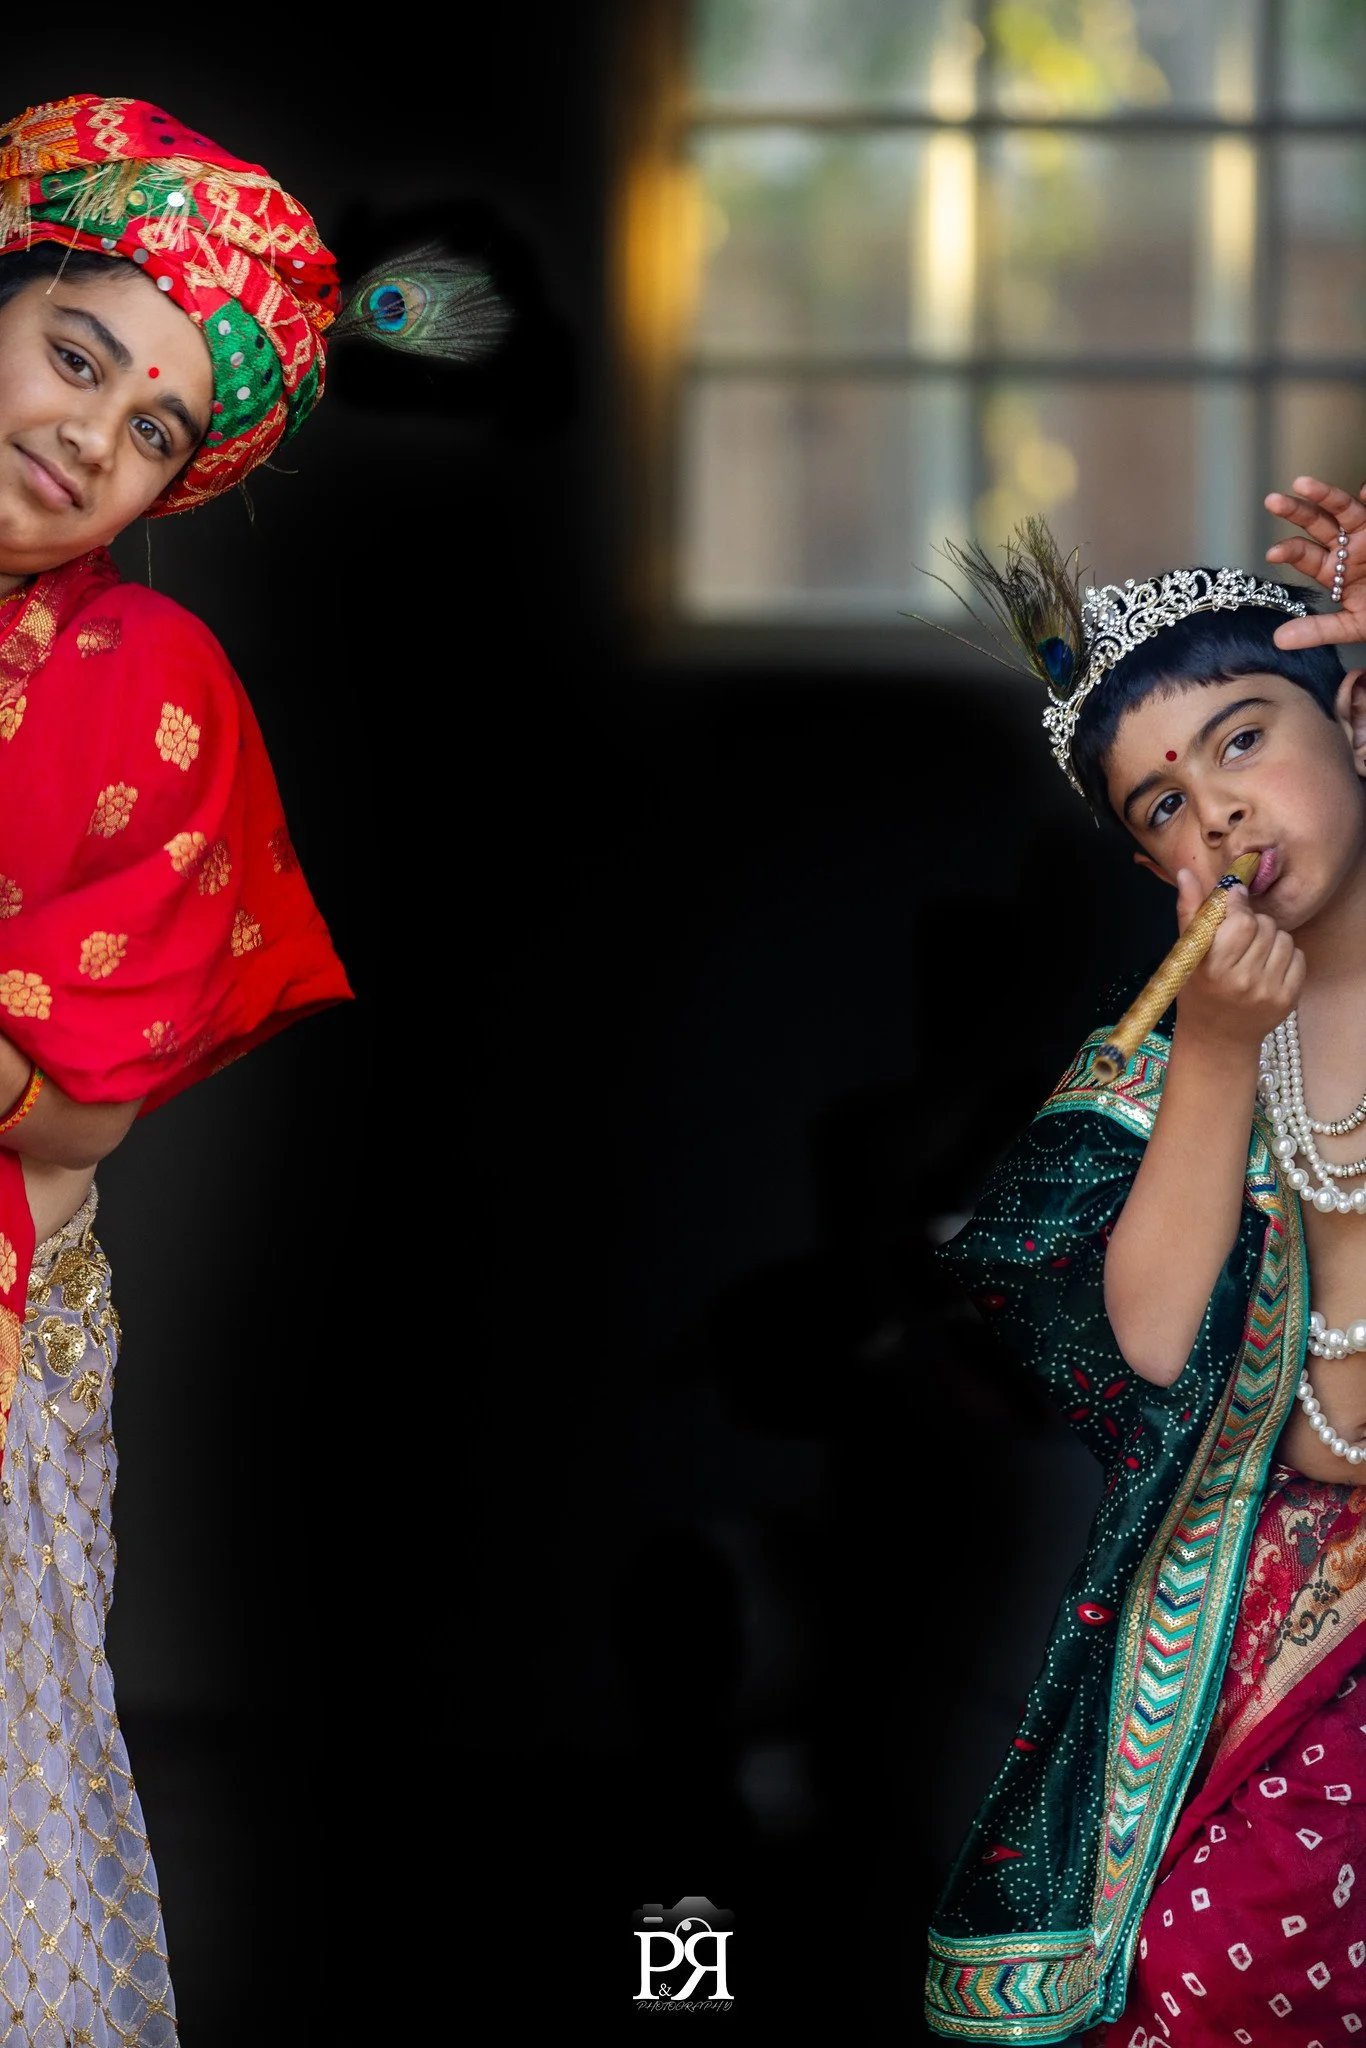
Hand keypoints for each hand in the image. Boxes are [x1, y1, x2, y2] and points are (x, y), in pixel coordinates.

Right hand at [1173, 869, 1304, 1050]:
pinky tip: (1268, 966)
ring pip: (1284, 938)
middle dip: (1253, 923)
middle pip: (1265, 926)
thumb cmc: (1197, 990)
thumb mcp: (1186, 954)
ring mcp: (1268, 992)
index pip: (1243, 920)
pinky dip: (1285, 956)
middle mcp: (1242, 981)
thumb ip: (1188, 911)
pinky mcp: (1288, 999)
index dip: (1239, 905)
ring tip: (1254, 952)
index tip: (1233, 902)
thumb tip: (1186, 872)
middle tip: (1240, 935)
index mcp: (1213, 967)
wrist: (1217, 1038)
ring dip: (1271, 938)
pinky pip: (1298, 957)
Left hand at [1263, 475, 1365, 649]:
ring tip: (1302, 484)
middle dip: (1295, 512)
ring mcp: (1365, 532)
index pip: (1305, 556)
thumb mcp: (1353, 625)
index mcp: (1332, 570)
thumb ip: (1318, 630)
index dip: (1289, 551)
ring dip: (1324, 495)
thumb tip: (1279, 640)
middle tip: (1272, 502)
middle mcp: (1345, 547)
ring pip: (1342, 509)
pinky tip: (1363, 490)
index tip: (1273, 552)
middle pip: (1316, 524)